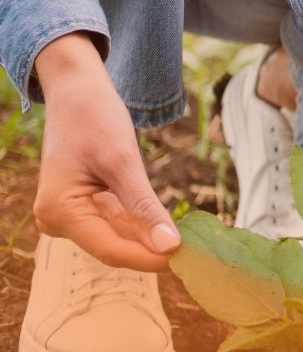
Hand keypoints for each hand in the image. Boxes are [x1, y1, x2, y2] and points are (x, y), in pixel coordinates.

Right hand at [32, 33, 179, 270]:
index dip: (149, 258)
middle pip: (114, 246)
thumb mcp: (123, 160)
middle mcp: (57, 220)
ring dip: (150, 237)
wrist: (77, 92)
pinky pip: (116, 223)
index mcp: (59, 211)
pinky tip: (169, 225)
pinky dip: (142, 223)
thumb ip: (144, 206)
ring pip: (118, 237)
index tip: (187, 259)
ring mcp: (69, 216)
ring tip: (190, 241)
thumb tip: (169, 245)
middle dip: (153, 248)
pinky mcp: (83, 208)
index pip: (110, 249)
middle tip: (196, 253)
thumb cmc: (94, 117)